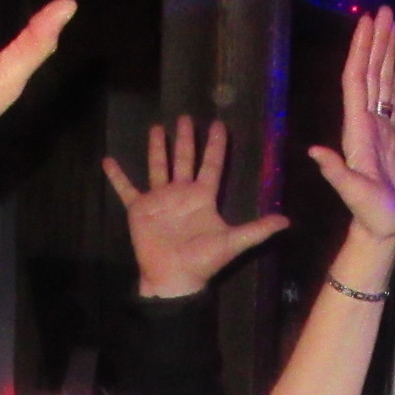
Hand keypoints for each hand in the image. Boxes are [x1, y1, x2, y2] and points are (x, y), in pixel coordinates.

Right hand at [103, 117, 289, 299]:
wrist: (173, 278)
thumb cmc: (202, 261)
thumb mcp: (232, 242)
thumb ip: (257, 229)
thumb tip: (287, 221)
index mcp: (202, 197)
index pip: (211, 164)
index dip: (216, 145)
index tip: (219, 125)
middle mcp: (181, 193)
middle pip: (185, 159)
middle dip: (186, 139)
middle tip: (186, 117)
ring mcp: (159, 199)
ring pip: (158, 166)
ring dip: (158, 148)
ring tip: (157, 127)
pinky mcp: (140, 208)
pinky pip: (126, 189)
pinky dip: (117, 177)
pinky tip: (108, 161)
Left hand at [310, 7, 394, 249]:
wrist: (382, 229)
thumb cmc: (371, 215)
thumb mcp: (354, 195)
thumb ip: (337, 174)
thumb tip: (315, 153)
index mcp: (356, 131)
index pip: (356, 82)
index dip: (360, 51)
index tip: (366, 23)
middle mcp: (363, 123)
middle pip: (367, 73)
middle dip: (374, 41)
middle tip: (381, 9)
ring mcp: (376, 127)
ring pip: (379, 80)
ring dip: (382, 51)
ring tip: (388, 22)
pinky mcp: (389, 135)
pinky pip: (389, 96)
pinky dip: (390, 73)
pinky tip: (392, 58)